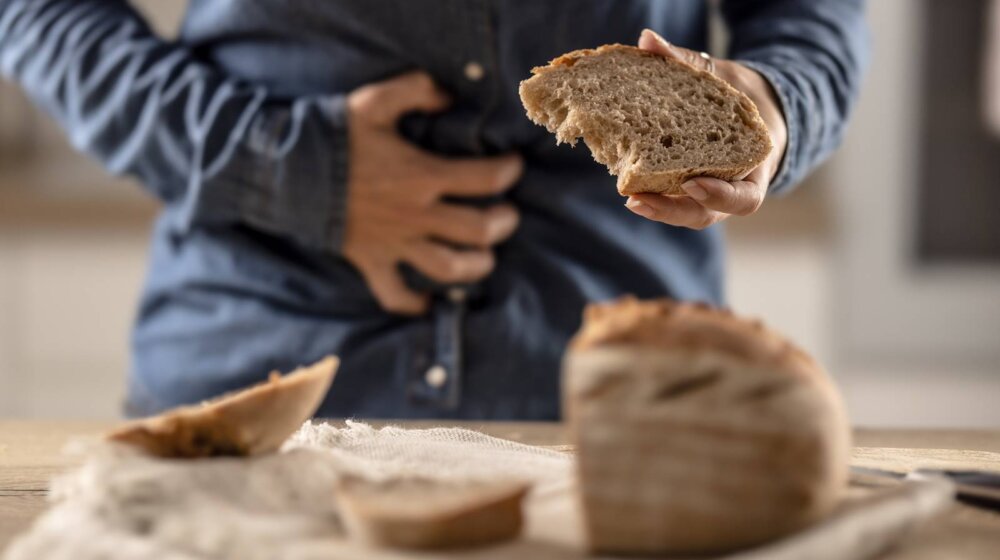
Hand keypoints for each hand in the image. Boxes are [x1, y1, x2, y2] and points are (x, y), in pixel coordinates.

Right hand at [343, 72, 522, 314]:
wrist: (283, 171)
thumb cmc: (332, 134)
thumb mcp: (374, 101)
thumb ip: (416, 91)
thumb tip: (449, 96)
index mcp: (421, 175)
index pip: (485, 179)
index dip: (508, 171)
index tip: (513, 166)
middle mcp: (414, 214)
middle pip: (478, 230)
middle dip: (502, 223)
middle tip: (506, 214)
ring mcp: (394, 243)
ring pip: (448, 268)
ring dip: (475, 266)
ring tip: (484, 256)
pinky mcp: (371, 261)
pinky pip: (394, 295)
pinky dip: (414, 303)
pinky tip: (429, 301)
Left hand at [625, 29, 787, 228]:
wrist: (749, 107)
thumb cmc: (739, 95)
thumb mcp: (723, 77)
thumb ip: (688, 62)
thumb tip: (648, 41)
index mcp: (755, 167)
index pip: (744, 199)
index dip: (720, 195)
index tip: (692, 183)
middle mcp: (732, 187)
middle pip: (706, 214)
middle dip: (672, 211)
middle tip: (637, 200)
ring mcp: (710, 192)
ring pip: (687, 212)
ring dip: (658, 208)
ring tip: (629, 198)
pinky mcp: (688, 188)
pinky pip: (673, 196)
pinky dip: (652, 191)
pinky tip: (625, 181)